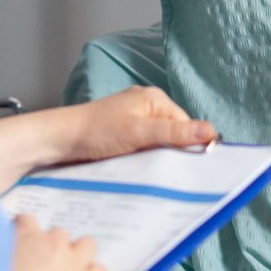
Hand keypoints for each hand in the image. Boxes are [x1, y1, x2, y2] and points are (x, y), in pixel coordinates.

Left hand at [66, 86, 216, 161]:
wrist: (58, 141)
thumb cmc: (97, 132)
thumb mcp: (140, 133)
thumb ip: (175, 133)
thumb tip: (211, 131)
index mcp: (154, 99)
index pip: (186, 124)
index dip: (190, 145)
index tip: (190, 167)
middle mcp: (145, 107)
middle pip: (173, 133)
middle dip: (172, 152)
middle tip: (169, 171)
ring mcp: (132, 120)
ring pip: (158, 142)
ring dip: (156, 157)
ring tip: (151, 170)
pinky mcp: (122, 134)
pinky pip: (143, 147)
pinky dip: (143, 158)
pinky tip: (139, 168)